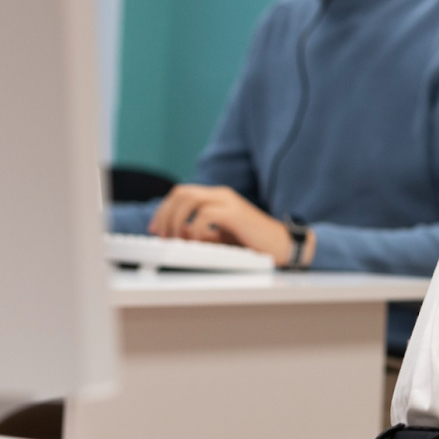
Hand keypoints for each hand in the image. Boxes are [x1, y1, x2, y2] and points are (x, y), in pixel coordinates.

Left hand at [148, 184, 293, 262]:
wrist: (281, 245)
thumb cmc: (253, 242)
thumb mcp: (221, 235)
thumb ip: (201, 231)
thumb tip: (177, 234)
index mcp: (217, 197)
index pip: (182, 193)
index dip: (164, 209)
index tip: (156, 229)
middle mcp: (222, 195)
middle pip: (182, 193)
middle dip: (165, 214)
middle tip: (162, 235)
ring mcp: (229, 202)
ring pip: (190, 199)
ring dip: (175, 220)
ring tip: (176, 238)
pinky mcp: (235, 214)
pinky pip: (205, 214)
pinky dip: (194, 229)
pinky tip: (196, 241)